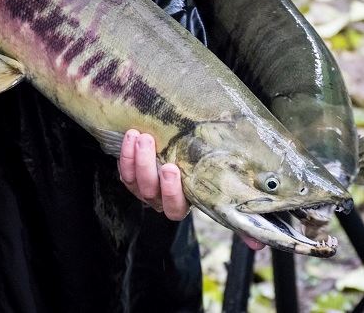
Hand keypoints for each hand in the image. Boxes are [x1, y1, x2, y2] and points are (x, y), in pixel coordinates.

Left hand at [118, 129, 265, 250]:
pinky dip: (124, 154)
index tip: (172, 168)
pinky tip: (130, 135)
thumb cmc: (206, 177)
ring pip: (134, 179)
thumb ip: (238, 219)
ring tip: (139, 135)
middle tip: (149, 142)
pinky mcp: (131, 176)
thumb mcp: (221, 195)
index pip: (174, 207)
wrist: (183, 157)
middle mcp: (160, 200)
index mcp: (182, 205)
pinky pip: (124, 169)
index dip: (170, 191)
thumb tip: (259, 247)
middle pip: (149, 190)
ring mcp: (144, 188)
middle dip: (147, 166)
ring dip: (134, 157)